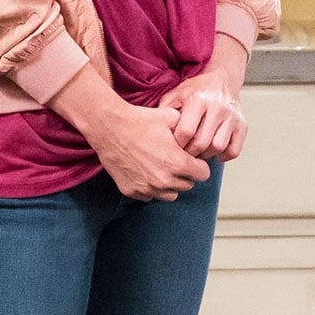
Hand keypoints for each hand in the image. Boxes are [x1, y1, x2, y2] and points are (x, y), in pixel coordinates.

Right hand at [49, 65, 210, 200]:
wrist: (111, 127)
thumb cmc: (142, 121)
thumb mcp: (172, 118)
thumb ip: (190, 129)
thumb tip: (200, 135)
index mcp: (178, 163)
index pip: (204, 174)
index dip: (200, 164)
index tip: (192, 158)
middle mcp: (164, 180)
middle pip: (188, 185)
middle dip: (186, 174)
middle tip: (176, 160)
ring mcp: (147, 188)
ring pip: (170, 194)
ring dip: (170, 184)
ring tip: (162, 168)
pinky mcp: (132, 191)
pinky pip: (150, 196)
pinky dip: (151, 188)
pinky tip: (146, 172)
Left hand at [160, 35, 248, 161]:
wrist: (222, 79)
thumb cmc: (196, 90)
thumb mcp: (176, 94)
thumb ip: (164, 111)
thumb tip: (155, 132)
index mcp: (198, 100)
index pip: (186, 131)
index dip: (177, 144)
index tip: (173, 147)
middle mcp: (217, 108)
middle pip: (202, 142)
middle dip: (190, 153)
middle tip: (184, 154)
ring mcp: (231, 117)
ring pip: (218, 147)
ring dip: (206, 155)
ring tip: (198, 152)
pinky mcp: (242, 125)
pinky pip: (234, 150)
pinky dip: (223, 156)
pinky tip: (214, 152)